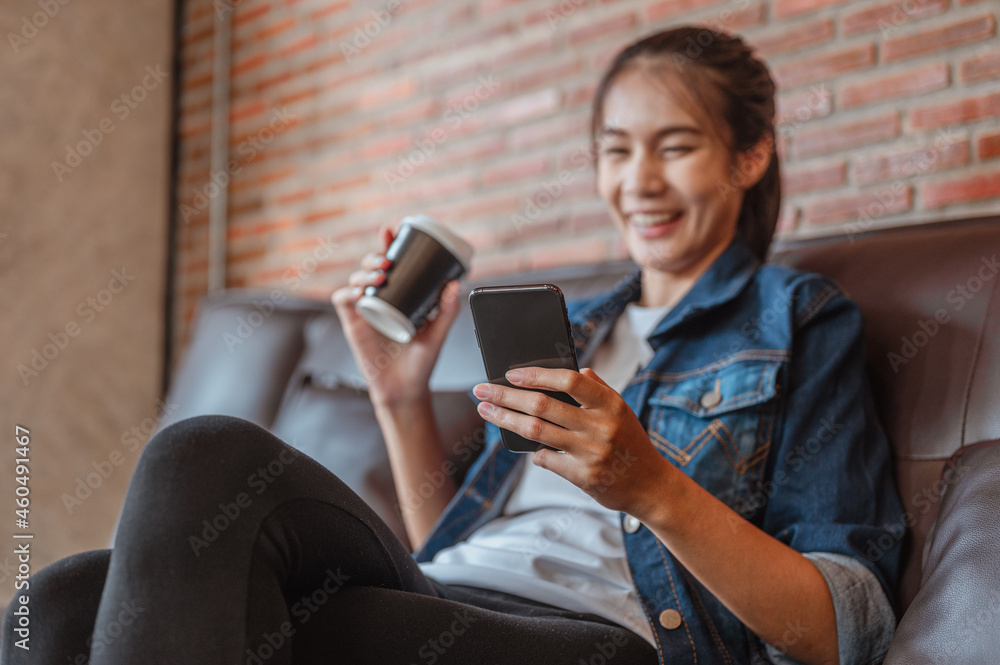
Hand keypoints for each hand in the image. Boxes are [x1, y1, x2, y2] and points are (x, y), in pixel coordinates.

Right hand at [332, 225, 461, 406]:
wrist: (405, 389)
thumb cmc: (421, 362)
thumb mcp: (438, 334)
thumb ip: (447, 311)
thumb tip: (457, 284)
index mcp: (401, 296)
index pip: (393, 264)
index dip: (390, 244)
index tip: (393, 230)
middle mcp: (381, 299)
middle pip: (371, 267)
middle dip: (375, 255)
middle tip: (387, 261)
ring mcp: (365, 310)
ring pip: (356, 279)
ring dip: (363, 271)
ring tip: (379, 275)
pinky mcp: (353, 324)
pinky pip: (343, 300)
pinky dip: (347, 291)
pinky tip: (359, 292)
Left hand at [472, 367, 672, 518]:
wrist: (650, 485)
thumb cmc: (630, 442)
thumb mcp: (621, 410)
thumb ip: (597, 389)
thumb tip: (572, 369)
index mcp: (610, 404)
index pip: (570, 381)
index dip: (537, 375)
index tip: (512, 373)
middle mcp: (600, 427)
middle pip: (542, 406)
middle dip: (506, 396)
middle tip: (482, 390)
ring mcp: (590, 453)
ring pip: (536, 431)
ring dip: (505, 419)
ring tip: (486, 411)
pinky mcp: (582, 476)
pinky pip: (545, 459)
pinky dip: (532, 451)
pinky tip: (523, 444)